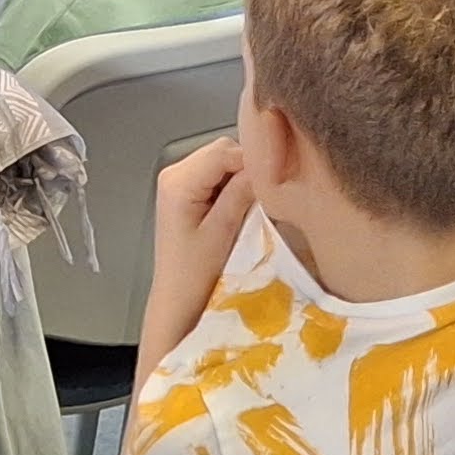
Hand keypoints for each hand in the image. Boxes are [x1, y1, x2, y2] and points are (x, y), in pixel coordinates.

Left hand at [143, 138, 255, 339]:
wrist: (178, 303)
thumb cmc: (195, 275)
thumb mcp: (223, 232)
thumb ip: (241, 193)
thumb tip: (265, 165)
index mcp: (178, 181)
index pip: (224, 151)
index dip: (254, 160)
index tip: (280, 176)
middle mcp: (174, 174)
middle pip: (223, 151)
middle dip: (248, 168)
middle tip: (270, 193)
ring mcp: (179, 182)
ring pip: (223, 162)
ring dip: (242, 177)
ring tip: (257, 203)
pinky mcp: (187, 193)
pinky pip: (218, 176)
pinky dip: (234, 186)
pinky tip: (242, 207)